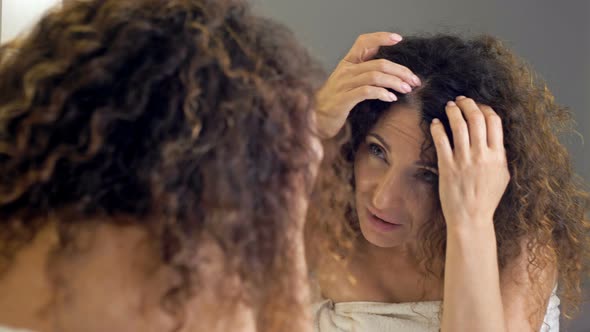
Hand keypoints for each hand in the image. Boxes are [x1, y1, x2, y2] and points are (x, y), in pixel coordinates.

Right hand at [315, 32, 420, 138]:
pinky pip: (367, 91)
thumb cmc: (335, 102)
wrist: (315, 118)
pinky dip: (382, 93)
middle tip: (414, 80)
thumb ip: (364, 73)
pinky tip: (391, 97)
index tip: (399, 39)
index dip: (381, 37)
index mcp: (347, 63)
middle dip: (400, 70)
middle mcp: (345, 70)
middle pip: (379, 63)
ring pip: (375, 76)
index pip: (364, 42)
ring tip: (407, 88)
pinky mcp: (344, 99)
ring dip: (395, 82)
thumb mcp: (348, 83)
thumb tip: (390, 70)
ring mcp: (344, 84)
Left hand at [430, 96, 509, 228]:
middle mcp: (482, 156)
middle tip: (461, 100)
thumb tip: (494, 136)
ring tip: (449, 106)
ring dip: (453, 112)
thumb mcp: (502, 176)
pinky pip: (442, 141)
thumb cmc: (486, 198)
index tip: (478, 105)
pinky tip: (436, 122)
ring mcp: (464, 161)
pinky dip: (438, 128)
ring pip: (459, 126)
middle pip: (476, 119)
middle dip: (468, 105)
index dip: (485, 108)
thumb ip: (500, 155)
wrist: (471, 218)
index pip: (494, 122)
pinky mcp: (447, 167)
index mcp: (498, 156)